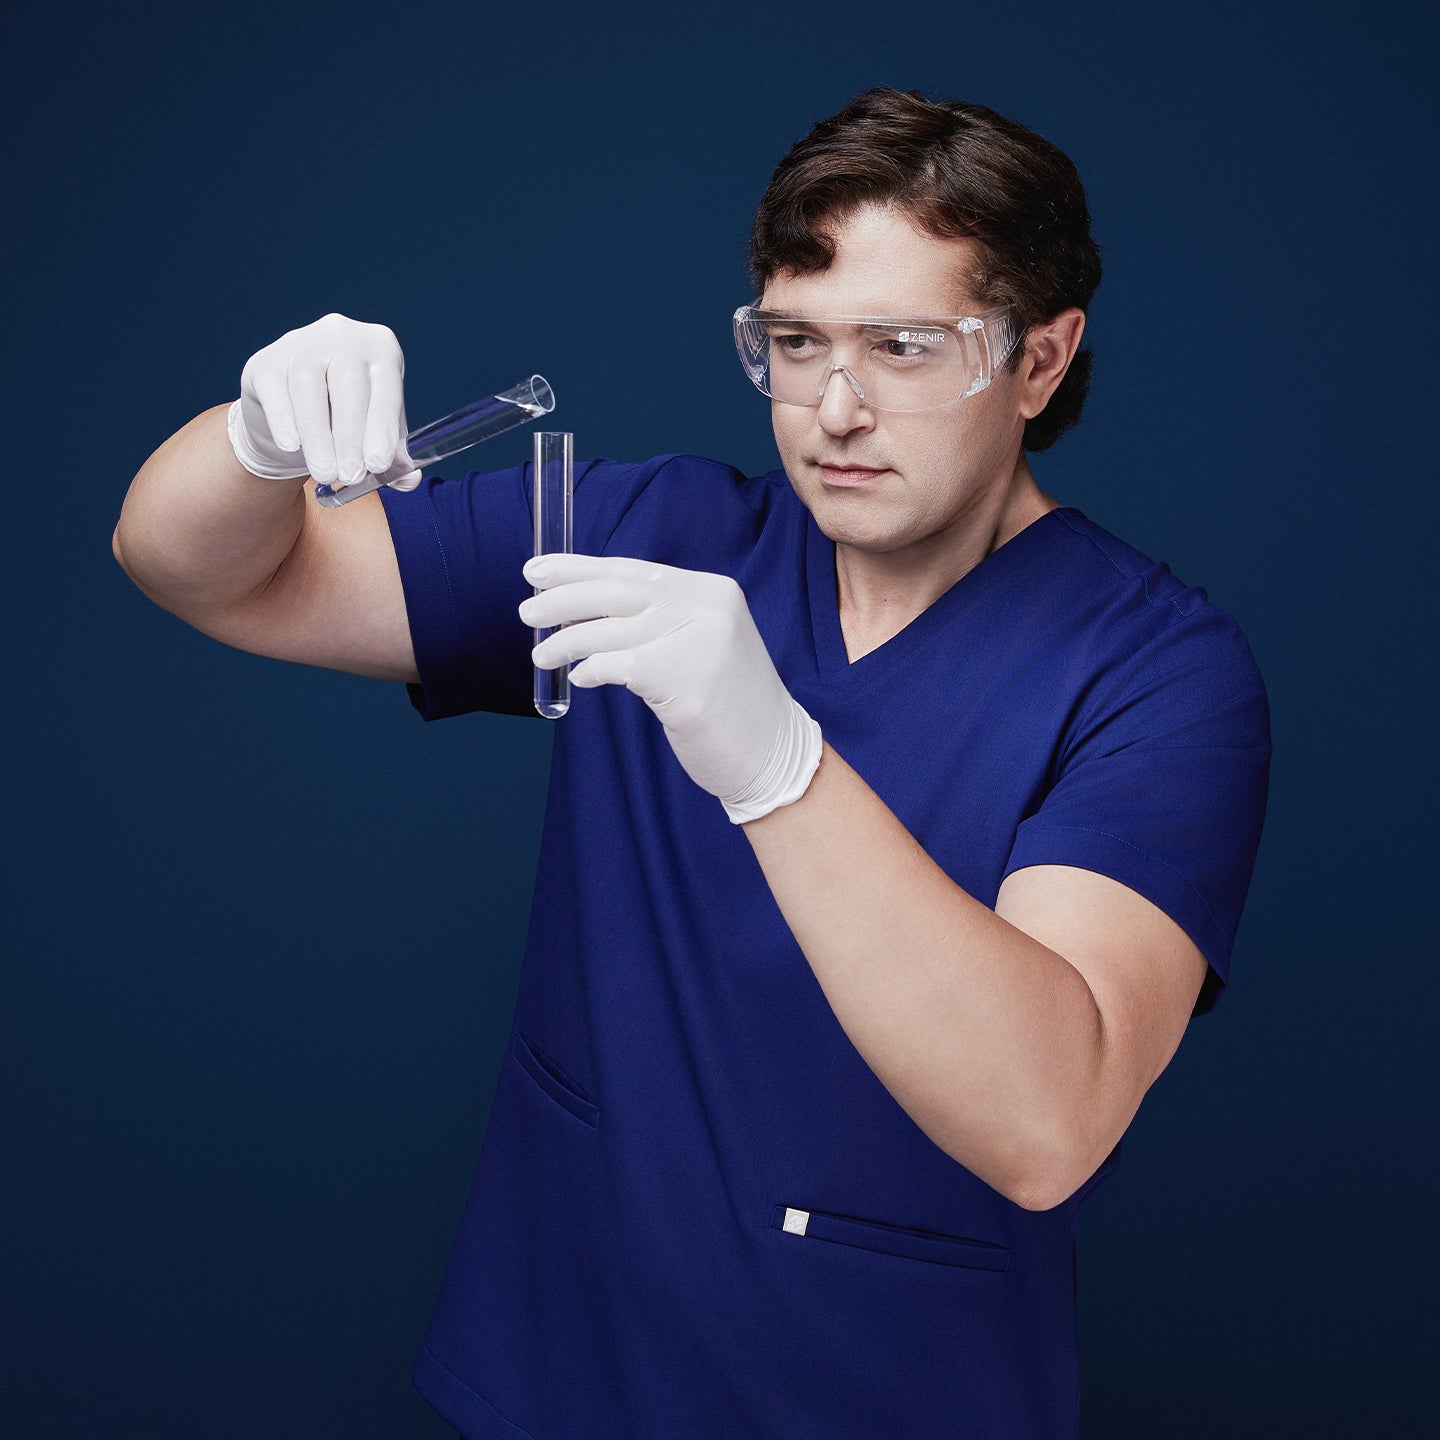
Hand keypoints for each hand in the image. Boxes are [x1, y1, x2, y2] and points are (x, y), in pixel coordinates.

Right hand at [226, 313, 420, 492]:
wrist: (293, 409)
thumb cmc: (345, 417)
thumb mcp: (375, 431)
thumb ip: (394, 456)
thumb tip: (409, 481)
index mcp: (380, 348)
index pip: (386, 386)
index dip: (382, 427)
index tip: (378, 464)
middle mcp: (342, 335)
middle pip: (348, 383)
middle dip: (350, 436)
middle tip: (350, 476)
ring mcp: (301, 343)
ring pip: (308, 386)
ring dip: (318, 436)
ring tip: (325, 473)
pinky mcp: (266, 361)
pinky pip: (275, 389)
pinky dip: (284, 420)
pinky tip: (291, 447)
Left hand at [521, 555, 821, 822]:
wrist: (772, 754)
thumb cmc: (727, 704)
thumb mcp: (699, 644)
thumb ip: (657, 620)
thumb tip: (581, 607)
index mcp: (711, 590)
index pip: (632, 570)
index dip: (579, 568)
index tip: (538, 570)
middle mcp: (708, 606)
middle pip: (616, 592)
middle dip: (563, 598)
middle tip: (525, 609)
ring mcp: (700, 641)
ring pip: (610, 630)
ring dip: (566, 641)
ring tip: (539, 654)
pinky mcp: (688, 681)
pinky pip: (619, 666)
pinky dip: (592, 670)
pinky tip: (579, 678)